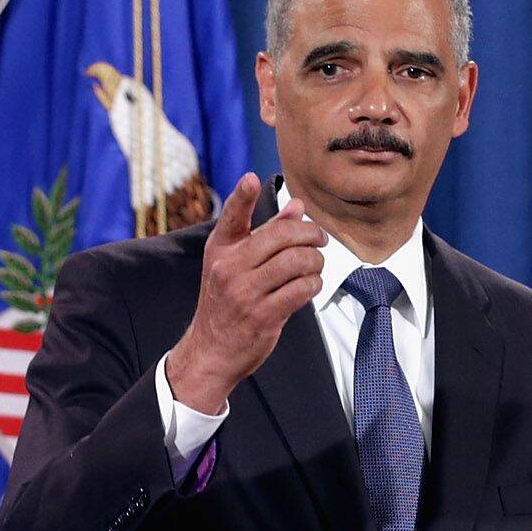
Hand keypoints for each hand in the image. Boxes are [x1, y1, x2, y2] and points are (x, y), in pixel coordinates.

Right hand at [163, 173, 326, 412]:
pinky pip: (300, 290)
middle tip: (320, 239)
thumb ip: (266, 233)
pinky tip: (311, 285)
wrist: (211, 351)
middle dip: (310, 235)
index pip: (231, 217)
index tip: (250, 179)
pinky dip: (313, 284)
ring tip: (316, 265)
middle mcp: (230, 268)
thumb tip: (297, 206)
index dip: (242, 196)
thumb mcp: (235, 265)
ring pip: (296, 262)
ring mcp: (245, 293)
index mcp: (221, 250)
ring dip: (316, 261)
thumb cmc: (226, 303)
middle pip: (281, 236)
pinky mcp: (263, 316)